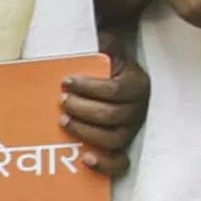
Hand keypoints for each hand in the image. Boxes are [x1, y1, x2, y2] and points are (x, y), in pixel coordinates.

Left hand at [58, 54, 146, 176]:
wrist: (115, 82)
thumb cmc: (106, 67)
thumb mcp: (109, 50)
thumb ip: (106, 42)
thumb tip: (101, 36)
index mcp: (137, 85)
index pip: (116, 91)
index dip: (89, 88)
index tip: (66, 82)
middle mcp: (138, 110)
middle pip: (112, 116)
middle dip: (83, 109)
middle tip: (61, 101)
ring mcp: (131, 131)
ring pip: (114, 139)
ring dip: (86, 132)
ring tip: (63, 121)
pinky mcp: (123, 149)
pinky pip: (120, 164)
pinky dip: (105, 164)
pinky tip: (85, 157)